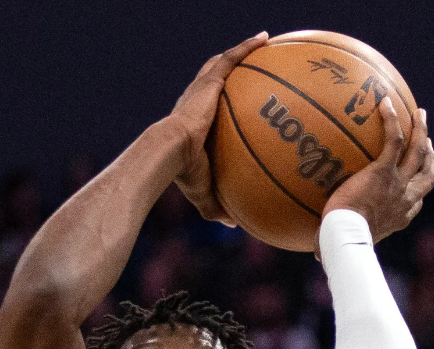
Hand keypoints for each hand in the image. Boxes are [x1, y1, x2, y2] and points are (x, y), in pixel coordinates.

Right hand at [165, 33, 269, 224]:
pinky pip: (231, 59)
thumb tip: (236, 224)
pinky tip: (264, 38)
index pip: (206, 109)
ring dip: (241, 53)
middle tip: (250, 68)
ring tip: (262, 42)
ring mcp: (202, 90)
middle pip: (214, 81)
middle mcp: (196, 102)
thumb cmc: (184, 174)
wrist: (169, 152)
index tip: (232, 103)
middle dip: (229, 73)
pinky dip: (246, 47)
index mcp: (193, 124)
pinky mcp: (209, 82)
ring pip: (222, 64)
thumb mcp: (204, 193)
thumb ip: (219, 207)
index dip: (218, 103)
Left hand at [323, 100, 433, 241]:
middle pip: (427, 173)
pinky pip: (394, 140)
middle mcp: (406, 198)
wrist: (347, 236)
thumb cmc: (342, 244)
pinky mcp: (384, 170)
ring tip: (419, 113)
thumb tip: (315, 253)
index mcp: (401, 216)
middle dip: (430, 155)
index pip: (417, 200)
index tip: (415, 176)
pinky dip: (392, 120)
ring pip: (419, 152)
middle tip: (426, 140)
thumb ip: (335, 242)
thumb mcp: (343, 244)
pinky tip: (385, 102)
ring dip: (422, 131)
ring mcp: (398, 183)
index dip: (419, 186)